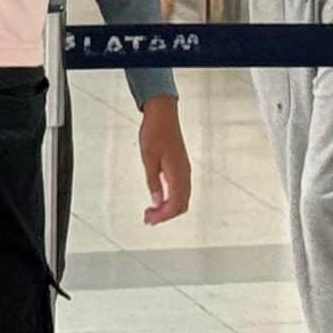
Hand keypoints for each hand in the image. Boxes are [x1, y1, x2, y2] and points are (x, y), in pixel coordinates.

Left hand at [137, 96, 191, 224]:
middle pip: (181, 205)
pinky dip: (171, 198)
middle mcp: (184, 173)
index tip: (149, 219)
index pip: (175, 205)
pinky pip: (181, 189)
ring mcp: (184, 169)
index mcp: (178, 173)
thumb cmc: (155, 132)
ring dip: (168, 207)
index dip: (162, 216)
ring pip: (182, 198)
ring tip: (152, 211)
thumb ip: (153, 182)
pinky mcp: (181, 166)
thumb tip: (156, 201)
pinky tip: (159, 197)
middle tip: (148, 218)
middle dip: (165, 215)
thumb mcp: (148, 159)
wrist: (163, 113)